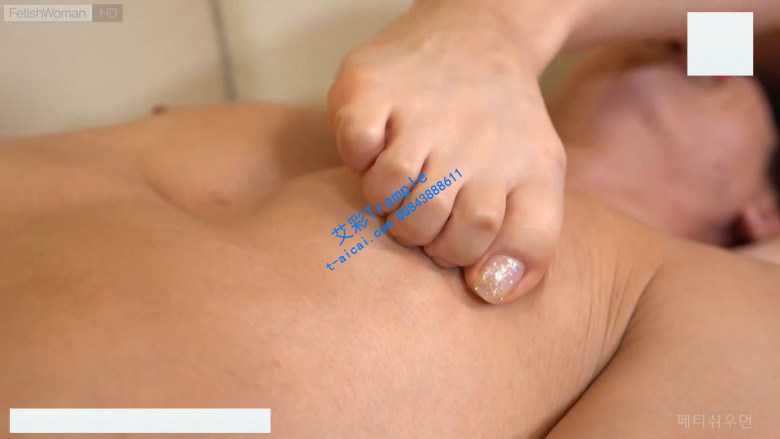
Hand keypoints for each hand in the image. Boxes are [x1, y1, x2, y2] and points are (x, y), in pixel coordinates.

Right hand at [328, 1, 568, 303]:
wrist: (478, 38)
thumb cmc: (503, 127)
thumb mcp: (540, 180)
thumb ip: (530, 244)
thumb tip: (488, 290)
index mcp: (517, 168)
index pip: (475, 243)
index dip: (456, 251)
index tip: (452, 233)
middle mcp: (472, 139)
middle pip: (424, 223)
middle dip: (418, 230)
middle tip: (422, 206)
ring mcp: (420, 111)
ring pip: (387, 191)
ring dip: (386, 197)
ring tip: (401, 180)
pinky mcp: (372, 87)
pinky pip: (354, 145)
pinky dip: (358, 153)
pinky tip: (377, 143)